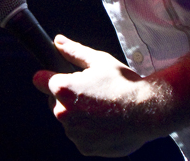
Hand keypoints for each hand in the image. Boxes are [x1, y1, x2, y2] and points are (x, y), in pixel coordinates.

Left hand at [32, 35, 168, 156]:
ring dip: (78, 114)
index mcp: (62, 89)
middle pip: (54, 101)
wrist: (150, 112)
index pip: (39, 80)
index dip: (50, 76)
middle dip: (67, 96)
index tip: (58, 76)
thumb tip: (57, 41)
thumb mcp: (99, 60)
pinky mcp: (84, 147)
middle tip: (92, 92)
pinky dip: (89, 130)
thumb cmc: (125, 84)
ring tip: (102, 108)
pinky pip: (80, 135)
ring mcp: (73, 133)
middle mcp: (62, 112)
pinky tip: (106, 122)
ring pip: (68, 119)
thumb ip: (73, 51)